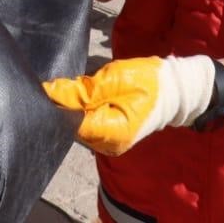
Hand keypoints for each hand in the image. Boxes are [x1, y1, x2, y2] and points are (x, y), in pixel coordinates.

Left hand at [43, 55, 215, 155]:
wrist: (175, 90)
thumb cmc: (151, 80)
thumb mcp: (117, 77)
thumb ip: (85, 88)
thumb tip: (53, 92)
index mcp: (113, 133)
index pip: (72, 122)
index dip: (59, 103)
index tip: (47, 85)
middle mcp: (108, 145)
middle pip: (72, 125)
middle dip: (66, 104)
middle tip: (65, 81)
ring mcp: (108, 143)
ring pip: (77, 124)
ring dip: (74, 105)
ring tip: (79, 86)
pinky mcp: (107, 136)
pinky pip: (86, 123)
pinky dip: (83, 108)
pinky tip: (88, 95)